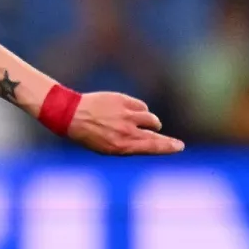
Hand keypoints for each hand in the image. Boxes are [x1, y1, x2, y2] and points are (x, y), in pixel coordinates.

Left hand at [68, 92, 184, 154]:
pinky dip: (139, 111)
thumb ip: (130, 145)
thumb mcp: (107, 147)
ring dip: (150, 123)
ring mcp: (125, 115)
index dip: (167, 147)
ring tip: (143, 125)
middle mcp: (125, 131)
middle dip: (167, 140)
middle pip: (155, 134)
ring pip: (151, 118)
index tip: (179, 147)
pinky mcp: (123, 101)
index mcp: (121, 146)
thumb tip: (152, 141)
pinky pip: (142, 107)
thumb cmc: (89, 134)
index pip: (151, 147)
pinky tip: (130, 113)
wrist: (70, 114)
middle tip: (176, 144)